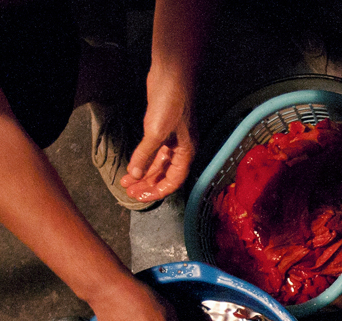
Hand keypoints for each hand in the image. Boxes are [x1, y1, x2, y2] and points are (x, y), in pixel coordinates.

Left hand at [121, 67, 195, 203]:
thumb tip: (135, 174)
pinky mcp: (162, 129)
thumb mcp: (156, 131)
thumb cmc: (171, 102)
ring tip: (126, 182)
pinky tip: (132, 164)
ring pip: (157, 163)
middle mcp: (181, 149)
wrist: (171, 75)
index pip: (174, 180)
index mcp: (186, 152)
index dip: (158, 190)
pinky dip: (142, 159)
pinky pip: (152, 151)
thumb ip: (145, 154)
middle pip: (164, 174)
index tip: (141, 197)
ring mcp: (171, 139)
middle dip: (148, 184)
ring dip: (143, 173)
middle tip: (130, 193)